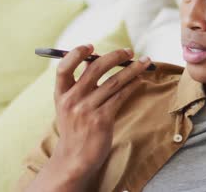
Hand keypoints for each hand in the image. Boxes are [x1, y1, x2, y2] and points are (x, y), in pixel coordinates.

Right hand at [49, 44, 151, 178]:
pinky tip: (140, 79)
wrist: (75, 158)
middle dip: (115, 56)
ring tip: (145, 61)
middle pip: (94, 69)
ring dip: (132, 69)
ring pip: (114, 81)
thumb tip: (96, 58)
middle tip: (129, 51)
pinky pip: (121, 96)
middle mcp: (72, 100)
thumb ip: (80, 84)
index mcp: (61, 94)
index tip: (91, 46)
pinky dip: (132, 85)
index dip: (76, 54)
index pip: (63, 68)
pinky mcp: (102, 119)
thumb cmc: (76, 127)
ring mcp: (86, 110)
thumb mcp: (70, 105)